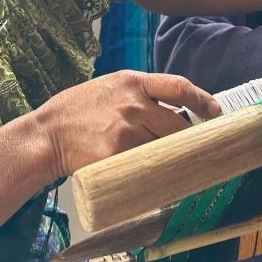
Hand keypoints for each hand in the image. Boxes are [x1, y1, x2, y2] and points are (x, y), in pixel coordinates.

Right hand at [31, 70, 219, 179]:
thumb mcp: (109, 88)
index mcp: (132, 82)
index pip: (178, 86)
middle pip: (177, 123)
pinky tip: (154, 179)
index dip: (202, 99)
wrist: (45, 135)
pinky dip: (153, 175)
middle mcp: (133, 103)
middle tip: (196, 150)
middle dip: (188, 139)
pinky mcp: (116, 156)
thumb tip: (177, 111)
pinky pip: (146, 168)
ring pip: (164, 147)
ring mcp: (125, 130)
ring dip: (171, 159)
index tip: (215, 111)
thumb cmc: (77, 111)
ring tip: (173, 167)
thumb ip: (140, 95)